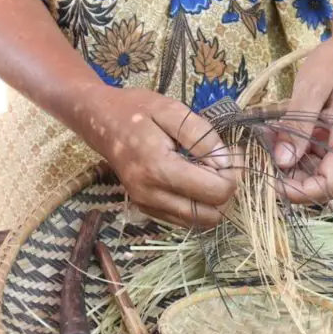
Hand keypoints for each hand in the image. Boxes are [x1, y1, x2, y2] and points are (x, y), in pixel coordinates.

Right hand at [75, 85, 236, 228]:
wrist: (100, 120)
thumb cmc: (136, 110)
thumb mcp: (171, 110)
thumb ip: (201, 136)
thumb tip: (225, 163)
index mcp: (158, 168)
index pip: (214, 192)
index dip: (232, 175)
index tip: (232, 153)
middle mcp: (150, 194)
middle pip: (211, 215)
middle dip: (226, 191)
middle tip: (226, 163)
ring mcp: (147, 205)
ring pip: (200, 222)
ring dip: (214, 201)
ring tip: (211, 170)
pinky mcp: (147, 209)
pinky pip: (185, 220)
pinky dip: (199, 204)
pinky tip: (197, 179)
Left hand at [273, 35, 332, 203]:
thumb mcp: (311, 87)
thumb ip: (297, 125)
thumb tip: (282, 161)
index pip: (331, 184)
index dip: (302, 192)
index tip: (273, 184)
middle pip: (324, 182)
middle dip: (292, 177)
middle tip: (263, 159)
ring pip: (318, 171)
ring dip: (291, 163)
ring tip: (268, 141)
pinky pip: (319, 157)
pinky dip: (298, 151)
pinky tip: (280, 134)